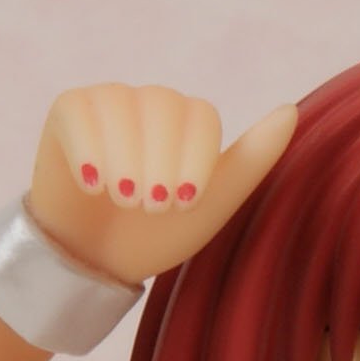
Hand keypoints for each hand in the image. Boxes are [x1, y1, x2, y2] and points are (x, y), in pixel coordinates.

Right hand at [27, 85, 296, 287]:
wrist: (96, 259)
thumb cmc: (157, 233)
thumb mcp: (212, 204)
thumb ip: (252, 159)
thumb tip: (290, 110)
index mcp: (190, 121)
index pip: (201, 118)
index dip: (194, 160)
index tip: (182, 203)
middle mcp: (151, 103)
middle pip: (163, 108)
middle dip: (159, 162)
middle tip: (149, 207)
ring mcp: (109, 101)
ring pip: (121, 108)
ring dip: (124, 159)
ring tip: (121, 198)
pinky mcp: (69, 109)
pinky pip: (80, 111)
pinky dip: (87, 149)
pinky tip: (91, 185)